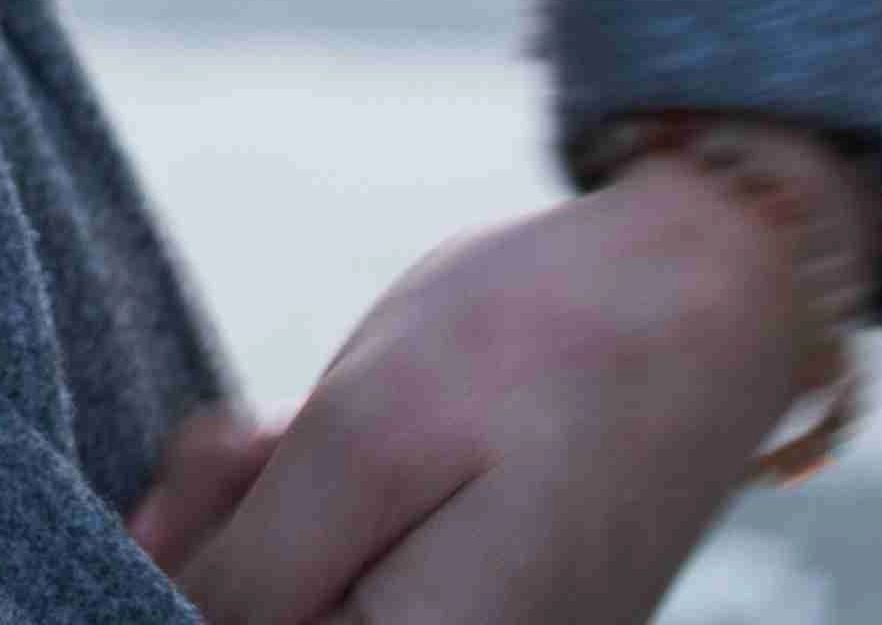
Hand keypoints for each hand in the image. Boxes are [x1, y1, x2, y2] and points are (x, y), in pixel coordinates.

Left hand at [123, 171, 822, 624]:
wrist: (716, 289)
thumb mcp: (369, 435)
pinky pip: (362, 577)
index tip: (213, 479)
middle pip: (264, 622)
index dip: (183, 571)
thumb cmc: (551, 347)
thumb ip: (255, 562)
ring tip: (283, 426)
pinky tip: (326, 439)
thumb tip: (165, 614)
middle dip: (219, 536)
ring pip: (303, 596)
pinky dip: (318, 508)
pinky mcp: (494, 603)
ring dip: (260, 514)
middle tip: (242, 438)